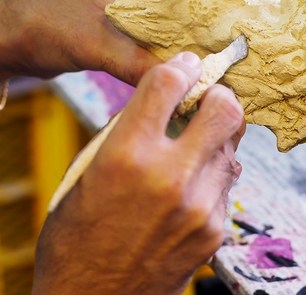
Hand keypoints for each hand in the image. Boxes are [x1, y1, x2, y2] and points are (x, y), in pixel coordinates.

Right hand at [32, 53, 245, 294]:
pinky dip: (211, 175)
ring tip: (192, 146)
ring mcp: (199, 207)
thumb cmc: (74, 239)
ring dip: (214, 138)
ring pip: (232, 147)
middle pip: (225, 109)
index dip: (179, 66)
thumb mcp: (83, 175)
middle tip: (203, 100)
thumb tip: (156, 103)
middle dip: (216, 96)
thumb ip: (122, 133)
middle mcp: (169, 177)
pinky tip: (189, 184)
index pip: (169, 82)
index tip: (183, 65)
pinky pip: (226, 184)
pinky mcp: (214, 232)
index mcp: (126, 155)